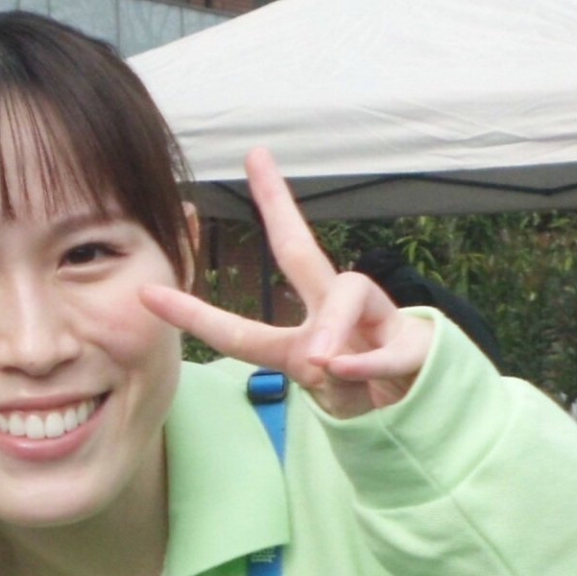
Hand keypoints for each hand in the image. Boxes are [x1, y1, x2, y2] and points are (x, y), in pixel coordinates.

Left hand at [140, 147, 433, 419]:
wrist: (430, 414)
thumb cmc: (371, 397)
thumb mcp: (331, 396)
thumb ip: (316, 376)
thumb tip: (321, 361)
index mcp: (305, 333)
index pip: (240, 325)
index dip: (194, 313)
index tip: (146, 292)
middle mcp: (337, 315)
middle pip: (301, 252)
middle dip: (278, 203)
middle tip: (256, 160)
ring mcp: (379, 322)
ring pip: (352, 293)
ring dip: (331, 328)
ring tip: (320, 362)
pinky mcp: (416, 342)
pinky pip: (389, 345)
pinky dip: (368, 361)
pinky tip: (347, 368)